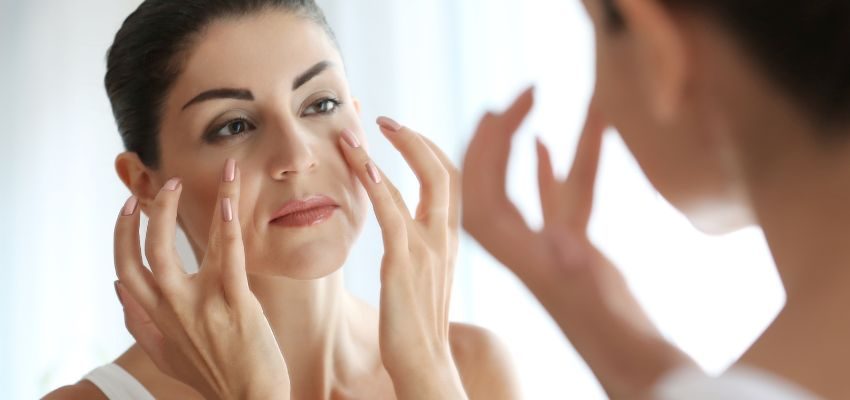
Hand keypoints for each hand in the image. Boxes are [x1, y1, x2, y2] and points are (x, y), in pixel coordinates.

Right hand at [113, 159, 289, 399]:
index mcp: (155, 315)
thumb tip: (116, 288)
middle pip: (148, 252)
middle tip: (168, 185)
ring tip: (211, 178)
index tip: (129, 205)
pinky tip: (230, 204)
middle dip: (155, 213)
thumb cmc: (210, 375)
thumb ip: (137, 323)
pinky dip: (229, 229)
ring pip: (191, 248)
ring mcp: (203, 305)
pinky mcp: (236, 304)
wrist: (249, 398)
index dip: (122, 233)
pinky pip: (230, 259)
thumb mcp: (164, 353)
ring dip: (199, 208)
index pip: (124, 267)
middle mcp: (173, 307)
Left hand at [338, 119, 466, 399]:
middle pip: (444, 172)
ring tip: (355, 133)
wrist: (425, 366)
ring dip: (388, 152)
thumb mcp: (423, 282)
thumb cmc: (416, 331)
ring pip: (419, 183)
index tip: (403, 134)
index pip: (450, 181)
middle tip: (385, 121)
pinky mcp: (404, 261)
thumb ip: (417, 253)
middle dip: (416, 139)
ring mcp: (428, 248)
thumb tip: (402, 237)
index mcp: (449, 242)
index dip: (429, 151)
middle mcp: (445, 239)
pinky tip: (359, 162)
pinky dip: (377, 181)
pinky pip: (392, 211)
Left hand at [461, 88, 694, 397]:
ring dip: (529, 143)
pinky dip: (550, 170)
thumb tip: (561, 238)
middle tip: (517, 96)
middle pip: (494, 182)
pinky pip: (555, 201)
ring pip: (531, 186)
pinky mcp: (573, 253)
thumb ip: (576, 266)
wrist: (635, 366)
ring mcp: (549, 248)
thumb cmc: (618, 339)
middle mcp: (525, 248)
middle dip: (498, 136)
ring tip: (534, 100)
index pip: (481, 190)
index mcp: (519, 253)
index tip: (496, 109)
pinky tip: (546, 144)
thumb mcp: (595, 297)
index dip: (483, 148)